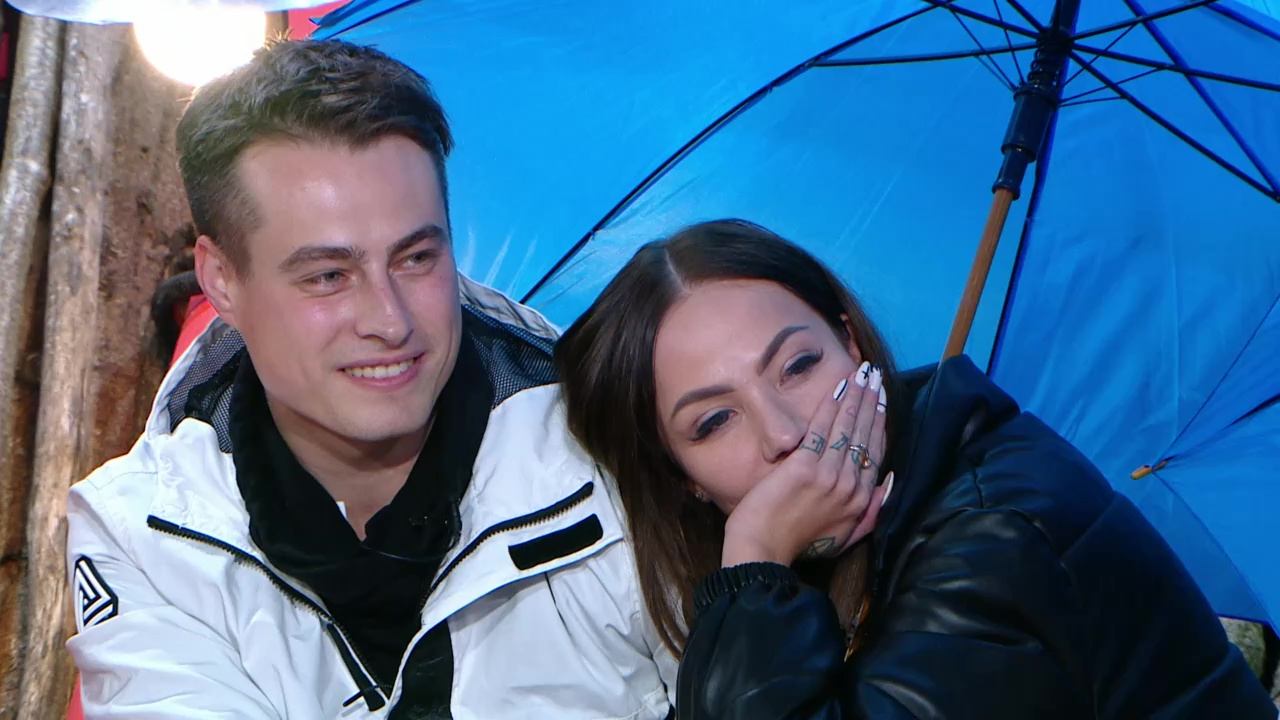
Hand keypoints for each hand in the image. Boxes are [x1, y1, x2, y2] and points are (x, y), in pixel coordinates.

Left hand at [721, 361, 891, 567]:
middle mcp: (851, 486)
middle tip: (875, 376)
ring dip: (857, 396)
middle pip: (866, 434)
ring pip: (848, 426)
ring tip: (862, 373)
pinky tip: (839, 387)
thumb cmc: (797, 544)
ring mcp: (829, 475)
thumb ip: (870, 514)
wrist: (763, 551)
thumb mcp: (844, 537)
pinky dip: (833, 405)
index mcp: (861, 501)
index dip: (880, 422)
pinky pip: (822, 428)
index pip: (876, 452)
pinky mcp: (805, 467)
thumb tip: (888, 484)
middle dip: (872, 400)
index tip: (881, 400)